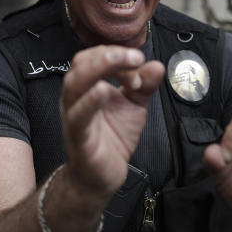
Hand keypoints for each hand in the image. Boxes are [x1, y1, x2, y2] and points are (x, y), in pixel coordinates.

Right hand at [59, 45, 163, 200]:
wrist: (102, 177)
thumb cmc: (113, 138)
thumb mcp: (135, 106)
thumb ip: (145, 85)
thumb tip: (156, 65)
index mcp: (88, 86)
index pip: (96, 57)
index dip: (118, 55)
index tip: (140, 63)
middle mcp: (77, 97)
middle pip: (81, 64)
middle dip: (108, 54)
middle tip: (135, 57)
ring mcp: (74, 115)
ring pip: (75, 84)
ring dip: (97, 67)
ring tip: (118, 60)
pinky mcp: (79, 137)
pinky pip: (79, 116)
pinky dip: (90, 100)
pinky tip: (103, 90)